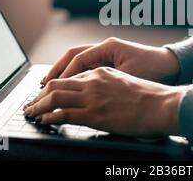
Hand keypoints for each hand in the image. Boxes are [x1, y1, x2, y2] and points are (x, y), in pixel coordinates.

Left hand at [24, 67, 184, 135]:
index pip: (70, 76)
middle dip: (40, 94)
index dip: (54, 84)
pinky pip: (63, 114)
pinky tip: (45, 120)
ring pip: (55, 97)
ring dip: (39, 105)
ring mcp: (92, 97)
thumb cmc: (149, 96)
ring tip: (32, 112)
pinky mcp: (93, 114)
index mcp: (102, 72)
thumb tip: (97, 94)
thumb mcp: (125, 82)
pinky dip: (49, 116)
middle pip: (57, 83)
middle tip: (32, 102)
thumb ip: (107, 84)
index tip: (47, 92)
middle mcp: (94, 81)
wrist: (160, 104)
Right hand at [41, 37, 179, 84]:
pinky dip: (76, 74)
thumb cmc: (154, 69)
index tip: (54, 86)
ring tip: (51, 84)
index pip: (79, 57)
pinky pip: (87, 66)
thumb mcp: (130, 76)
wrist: (171, 65)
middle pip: (74, 54)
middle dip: (57, 68)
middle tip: (44, 83)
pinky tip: (70, 85)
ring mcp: (107, 53)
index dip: (65, 72)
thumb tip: (83, 88)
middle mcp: (105, 47)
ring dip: (64, 71)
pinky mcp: (110, 61)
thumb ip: (107, 80)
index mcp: (109, 46)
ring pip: (79, 60)